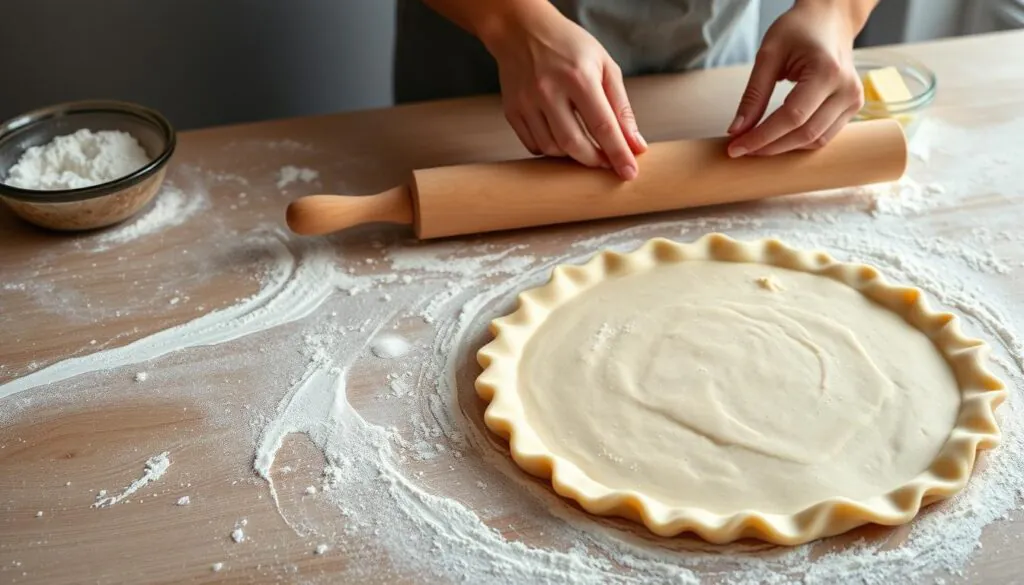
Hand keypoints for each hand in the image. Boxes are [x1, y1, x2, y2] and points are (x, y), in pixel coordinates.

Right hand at [481, 5, 646, 179]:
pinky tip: (560, 137)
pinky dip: (551, 149)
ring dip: (572, 155)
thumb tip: (635, 144)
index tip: (629, 172)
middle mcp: (548, 90)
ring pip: (552, 149)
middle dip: (595, 160)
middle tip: (606, 161)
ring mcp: (526, 102)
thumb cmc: (568, 45)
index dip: (618, 153)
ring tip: (584, 144)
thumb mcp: (604, 66)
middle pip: (574, 144)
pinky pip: (534, 145)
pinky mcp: (512, 111)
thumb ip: (621, 107)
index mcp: (578, 76)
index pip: (603, 126)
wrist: (522, 30)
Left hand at [727, 0, 866, 156]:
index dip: (761, 137)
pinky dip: (798, 142)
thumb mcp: (768, 55)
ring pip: (816, 140)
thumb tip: (737, 131)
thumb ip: (753, 95)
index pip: (792, 117)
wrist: (830, 20)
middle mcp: (847, 89)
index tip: (735, 148)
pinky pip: (824, 135)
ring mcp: (854, 100)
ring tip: (755, 145)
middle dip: (769, 147)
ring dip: (783, 148)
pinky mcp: (853, 107)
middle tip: (740, 150)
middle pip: (805, 133)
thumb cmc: (799, 30)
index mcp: (827, 71)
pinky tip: (777, 139)